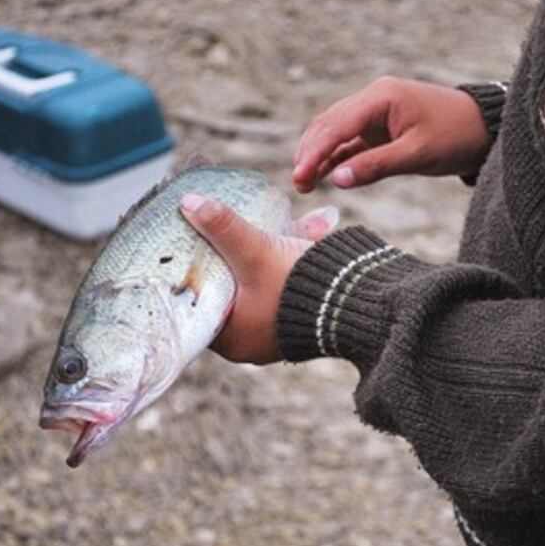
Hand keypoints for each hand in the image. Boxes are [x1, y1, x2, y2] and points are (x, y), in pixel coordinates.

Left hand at [179, 194, 333, 363]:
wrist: (360, 299)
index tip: (184, 253)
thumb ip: (223, 227)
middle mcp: (253, 342)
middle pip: (226, 294)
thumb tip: (189, 203)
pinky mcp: (300, 317)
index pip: (197, 309)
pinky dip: (281, 263)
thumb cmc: (300, 287)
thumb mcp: (256, 252)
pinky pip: (281, 286)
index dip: (190, 279)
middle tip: (212, 238)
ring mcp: (277, 331)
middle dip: (225, 261)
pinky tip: (288, 236)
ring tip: (251, 233)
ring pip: (255, 287)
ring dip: (256, 259)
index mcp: (234, 340)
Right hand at [292, 76, 490, 192]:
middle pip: (329, 124)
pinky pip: (351, 142)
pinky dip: (336, 158)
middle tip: (297, 183)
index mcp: (382, 97)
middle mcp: (374, 100)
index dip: (315, 151)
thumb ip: (375, 166)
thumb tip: (336, 180)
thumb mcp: (417, 154)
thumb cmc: (455, 136)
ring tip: (304, 183)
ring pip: (336, 133)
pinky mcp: (380, 128)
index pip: (337, 124)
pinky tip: (323, 176)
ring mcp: (376, 113)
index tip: (299, 175)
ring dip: (319, 156)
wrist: (483, 128)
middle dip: (310, 153)